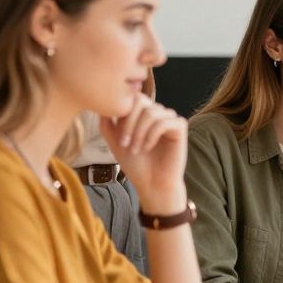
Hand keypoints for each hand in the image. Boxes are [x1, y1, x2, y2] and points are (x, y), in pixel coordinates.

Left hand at [101, 95, 186, 213]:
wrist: (152, 184)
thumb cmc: (136, 165)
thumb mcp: (114, 141)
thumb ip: (107, 123)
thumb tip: (102, 105)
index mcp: (143, 114)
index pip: (132, 98)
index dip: (122, 115)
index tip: (119, 140)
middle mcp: (157, 113)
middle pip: (141, 101)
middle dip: (129, 123)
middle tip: (125, 144)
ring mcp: (170, 119)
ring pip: (152, 112)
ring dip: (140, 132)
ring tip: (136, 149)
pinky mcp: (180, 127)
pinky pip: (164, 122)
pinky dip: (152, 135)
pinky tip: (148, 147)